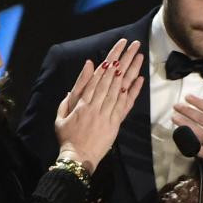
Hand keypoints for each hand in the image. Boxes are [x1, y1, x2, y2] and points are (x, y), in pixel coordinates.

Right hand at [54, 38, 144, 170]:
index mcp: (82, 101)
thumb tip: (81, 76)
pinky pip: (126, 105)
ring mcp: (107, 114)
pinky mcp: (115, 123)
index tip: (118, 47)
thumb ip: (72, 94)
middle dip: (123, 58)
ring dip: (131, 70)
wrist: (77, 158)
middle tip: (133, 44)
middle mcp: (96, 105)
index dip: (110, 60)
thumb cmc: (67, 136)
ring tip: (139, 55)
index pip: (99, 75)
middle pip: (112, 77)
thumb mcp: (62, 114)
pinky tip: (140, 79)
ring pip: (121, 87)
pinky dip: (133, 91)